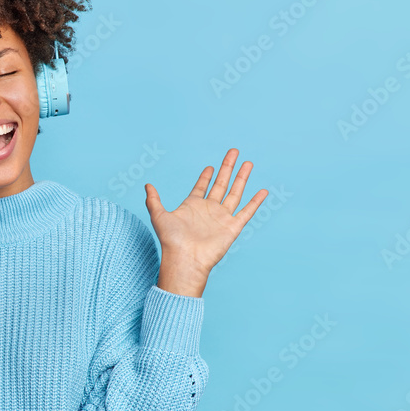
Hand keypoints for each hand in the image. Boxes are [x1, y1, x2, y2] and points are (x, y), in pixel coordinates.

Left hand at [144, 148, 267, 295]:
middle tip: (234, 151)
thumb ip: (153, 200)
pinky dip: (255, 202)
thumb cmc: (171, 240)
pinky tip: (263, 191)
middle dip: (227, 167)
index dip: (206, 176)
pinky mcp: (232, 227)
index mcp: (192, 206)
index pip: (201, 187)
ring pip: (235, 193)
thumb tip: (146, 185)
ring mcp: (221, 218)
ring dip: (242, 178)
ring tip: (248, 163)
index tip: (210, 166)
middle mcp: (209, 210)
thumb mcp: (159, 216)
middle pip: (221, 184)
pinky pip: (246, 212)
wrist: (185, 258)